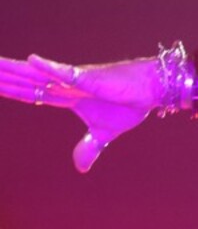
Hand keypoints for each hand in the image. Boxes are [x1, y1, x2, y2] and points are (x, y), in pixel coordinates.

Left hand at [0, 54, 156, 172]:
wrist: (152, 91)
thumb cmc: (130, 105)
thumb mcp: (105, 133)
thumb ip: (89, 147)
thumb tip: (80, 168)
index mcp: (65, 97)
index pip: (29, 93)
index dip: (8, 89)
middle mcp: (64, 85)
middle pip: (25, 81)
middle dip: (2, 77)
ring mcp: (76, 80)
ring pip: (38, 74)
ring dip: (14, 70)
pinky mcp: (91, 78)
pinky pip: (68, 73)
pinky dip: (50, 67)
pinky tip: (32, 60)